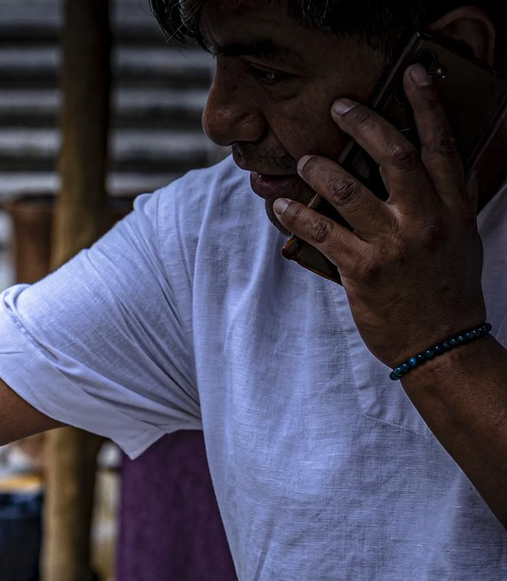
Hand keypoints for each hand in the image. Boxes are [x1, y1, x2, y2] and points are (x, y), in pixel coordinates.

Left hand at [274, 63, 488, 368]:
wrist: (443, 344)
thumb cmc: (446, 287)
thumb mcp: (459, 237)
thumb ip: (441, 199)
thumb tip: (416, 160)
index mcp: (455, 207)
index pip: (443, 144)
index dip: (427, 105)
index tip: (411, 74)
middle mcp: (427, 220)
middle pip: (394, 155)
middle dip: (364, 124)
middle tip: (339, 105)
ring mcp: (395, 246)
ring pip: (349, 191)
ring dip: (320, 170)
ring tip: (304, 160)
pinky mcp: (363, 272)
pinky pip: (322, 234)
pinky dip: (296, 217)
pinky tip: (281, 206)